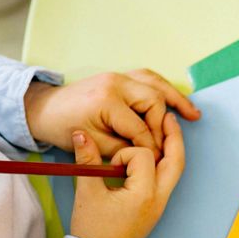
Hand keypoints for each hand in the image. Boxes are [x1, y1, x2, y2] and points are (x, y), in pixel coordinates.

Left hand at [24, 71, 199, 157]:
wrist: (45, 110)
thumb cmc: (65, 128)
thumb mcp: (93, 145)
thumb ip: (124, 149)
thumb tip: (151, 153)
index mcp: (107, 100)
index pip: (140, 126)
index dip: (150, 147)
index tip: (156, 161)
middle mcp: (115, 82)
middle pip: (154, 100)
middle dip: (164, 124)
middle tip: (170, 143)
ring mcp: (117, 76)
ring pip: (156, 83)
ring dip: (176, 98)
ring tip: (194, 114)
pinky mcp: (119, 77)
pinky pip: (148, 78)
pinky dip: (164, 88)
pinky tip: (177, 100)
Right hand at [68, 116, 184, 237]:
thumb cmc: (94, 231)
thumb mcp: (87, 193)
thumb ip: (87, 160)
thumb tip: (80, 133)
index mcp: (144, 194)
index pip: (143, 156)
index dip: (125, 153)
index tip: (110, 165)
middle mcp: (159, 198)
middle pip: (176, 161)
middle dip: (173, 137)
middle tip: (167, 115)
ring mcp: (161, 203)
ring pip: (174, 170)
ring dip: (171, 149)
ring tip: (165, 128)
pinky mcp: (157, 206)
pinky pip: (167, 179)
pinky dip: (164, 163)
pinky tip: (155, 152)